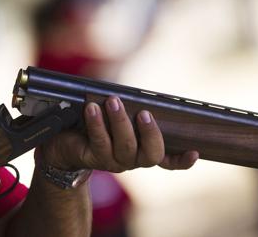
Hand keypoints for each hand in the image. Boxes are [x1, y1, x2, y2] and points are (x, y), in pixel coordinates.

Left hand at [40, 96, 198, 171]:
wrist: (62, 143)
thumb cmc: (94, 124)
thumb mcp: (116, 116)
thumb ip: (130, 110)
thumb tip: (137, 96)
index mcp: (142, 150)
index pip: (167, 160)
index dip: (182, 160)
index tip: (195, 152)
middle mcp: (132, 160)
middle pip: (150, 154)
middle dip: (150, 133)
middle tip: (145, 113)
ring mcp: (114, 162)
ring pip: (125, 146)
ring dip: (120, 121)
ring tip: (114, 101)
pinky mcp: (94, 158)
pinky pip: (99, 141)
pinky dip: (97, 122)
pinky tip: (92, 108)